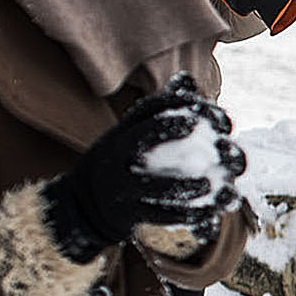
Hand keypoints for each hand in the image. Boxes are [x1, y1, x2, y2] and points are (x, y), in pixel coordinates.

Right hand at [43, 75, 244, 263]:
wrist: (84, 206)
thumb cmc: (121, 164)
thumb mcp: (129, 136)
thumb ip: (158, 113)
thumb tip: (186, 79)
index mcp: (120, 133)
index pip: (145, 108)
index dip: (176, 102)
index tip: (209, 107)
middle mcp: (115, 155)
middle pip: (139, 137)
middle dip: (170, 128)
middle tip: (205, 130)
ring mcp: (118, 186)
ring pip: (152, 184)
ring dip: (184, 185)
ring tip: (210, 186)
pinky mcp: (126, 213)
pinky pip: (159, 215)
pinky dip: (187, 215)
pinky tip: (211, 215)